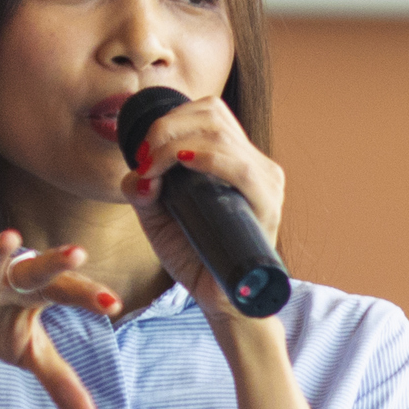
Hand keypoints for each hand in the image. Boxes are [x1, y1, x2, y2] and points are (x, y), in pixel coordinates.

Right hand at [0, 228, 120, 408]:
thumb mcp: (26, 352)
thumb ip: (58, 377)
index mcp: (33, 292)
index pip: (66, 292)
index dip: (87, 296)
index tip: (114, 304)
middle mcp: (6, 279)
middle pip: (35, 271)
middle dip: (55, 263)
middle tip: (79, 253)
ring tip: (13, 236)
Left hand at [117, 92, 286, 319]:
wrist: (219, 298)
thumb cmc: (192, 254)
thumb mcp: (154, 215)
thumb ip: (141, 188)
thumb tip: (140, 171)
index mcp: (234, 158)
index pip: (208, 111)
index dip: (170, 119)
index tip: (142, 152)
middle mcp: (255, 164)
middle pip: (212, 113)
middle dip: (167, 128)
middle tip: (144, 158)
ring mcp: (265, 183)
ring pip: (222, 135)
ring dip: (177, 143)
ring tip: (154, 167)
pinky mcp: (268, 205)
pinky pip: (240, 168)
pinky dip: (208, 159)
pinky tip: (184, 164)